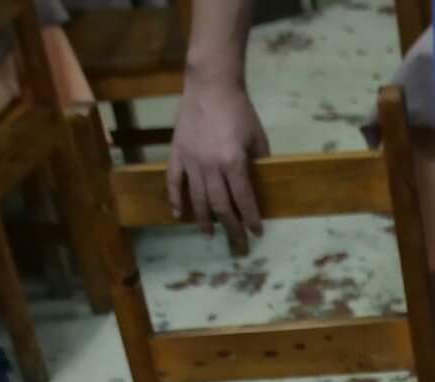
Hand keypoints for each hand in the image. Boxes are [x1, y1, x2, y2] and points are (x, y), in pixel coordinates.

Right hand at [167, 75, 269, 239]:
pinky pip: (173, 181)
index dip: (251, 219)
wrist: (211, 85)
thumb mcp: (258, 137)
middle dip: (231, 227)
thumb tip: (260, 183)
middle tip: (238, 243)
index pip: (243, 199)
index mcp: (233, 162)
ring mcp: (191, 161)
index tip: (256, 233)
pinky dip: (175, 199)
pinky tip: (178, 215)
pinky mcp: (177, 153)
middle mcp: (211, 166)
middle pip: (220, 205)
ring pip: (197, 198)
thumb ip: (259, 162)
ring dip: (204, 220)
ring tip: (210, 234)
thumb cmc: (239, 110)